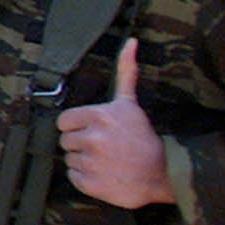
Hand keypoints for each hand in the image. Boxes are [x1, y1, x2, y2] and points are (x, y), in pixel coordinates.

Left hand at [57, 40, 172, 208]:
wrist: (161, 174)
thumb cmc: (142, 137)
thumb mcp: (130, 103)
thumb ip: (125, 72)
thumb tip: (130, 41)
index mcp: (98, 116)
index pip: (63, 121)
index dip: (76, 126)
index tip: (92, 130)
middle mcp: (92, 138)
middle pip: (65, 141)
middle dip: (80, 143)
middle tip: (102, 146)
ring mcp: (91, 162)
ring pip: (69, 159)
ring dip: (83, 161)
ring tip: (105, 160)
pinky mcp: (90, 183)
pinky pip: (73, 177)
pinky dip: (85, 178)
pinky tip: (103, 173)